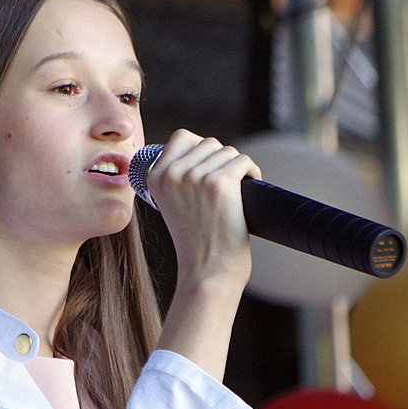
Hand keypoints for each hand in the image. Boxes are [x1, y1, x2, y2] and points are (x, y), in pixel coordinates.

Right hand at [146, 129, 261, 288]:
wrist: (206, 271)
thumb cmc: (195, 242)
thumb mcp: (172, 204)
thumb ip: (177, 178)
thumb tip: (204, 149)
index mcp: (155, 178)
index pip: (182, 137)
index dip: (201, 149)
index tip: (210, 167)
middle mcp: (172, 174)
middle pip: (208, 143)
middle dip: (221, 160)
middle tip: (225, 184)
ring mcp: (196, 177)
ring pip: (227, 151)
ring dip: (237, 167)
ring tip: (236, 189)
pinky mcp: (220, 183)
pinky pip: (243, 161)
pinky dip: (252, 172)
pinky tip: (249, 186)